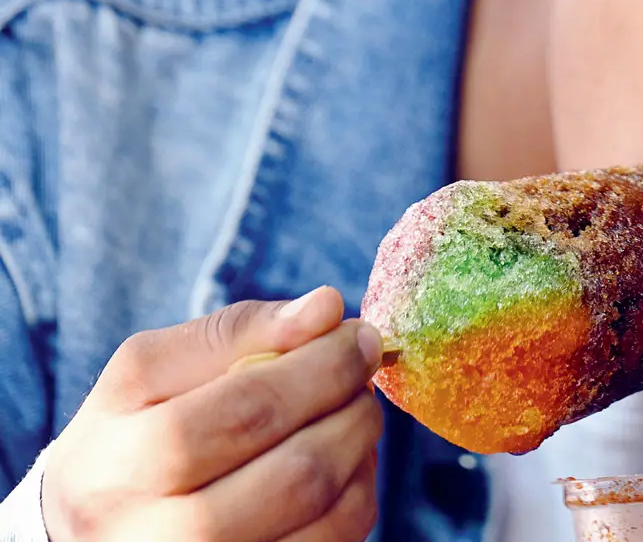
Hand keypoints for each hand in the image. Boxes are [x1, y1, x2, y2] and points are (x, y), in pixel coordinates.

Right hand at [41, 287, 385, 541]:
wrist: (94, 528)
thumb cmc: (132, 435)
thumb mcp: (151, 372)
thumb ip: (237, 330)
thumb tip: (325, 308)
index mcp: (118, 464)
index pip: (245, 411)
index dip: (321, 368)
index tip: (359, 336)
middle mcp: (153, 539)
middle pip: (296, 475)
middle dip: (351, 411)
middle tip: (362, 379)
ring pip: (328, 520)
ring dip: (362, 455)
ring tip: (351, 417)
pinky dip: (356, 498)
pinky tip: (341, 466)